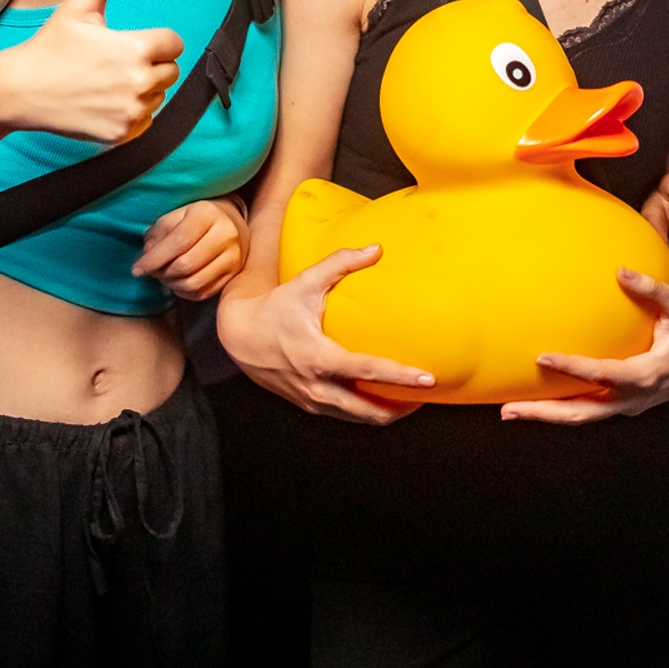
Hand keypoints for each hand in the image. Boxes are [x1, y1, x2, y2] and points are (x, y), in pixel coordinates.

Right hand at [0, 0, 183, 141]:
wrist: (20, 90)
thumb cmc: (51, 45)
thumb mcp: (79, 6)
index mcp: (136, 48)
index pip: (174, 44)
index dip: (156, 41)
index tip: (131, 43)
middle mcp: (139, 81)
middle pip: (170, 71)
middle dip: (151, 65)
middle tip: (116, 63)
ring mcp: (131, 111)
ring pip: (158, 96)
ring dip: (142, 90)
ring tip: (107, 82)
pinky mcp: (121, 133)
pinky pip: (146, 121)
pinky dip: (132, 114)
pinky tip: (105, 102)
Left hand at [136, 197, 248, 299]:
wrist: (231, 222)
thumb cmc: (195, 218)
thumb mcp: (175, 215)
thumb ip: (158, 233)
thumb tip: (147, 255)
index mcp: (207, 213)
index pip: (179, 241)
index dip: (155, 259)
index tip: (137, 269)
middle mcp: (226, 234)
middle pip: (186, 264)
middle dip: (162, 273)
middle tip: (152, 272)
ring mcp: (234, 256)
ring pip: (194, 282)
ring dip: (172, 284)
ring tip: (165, 276)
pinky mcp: (235, 274)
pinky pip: (203, 292)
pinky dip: (184, 292)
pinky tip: (179, 282)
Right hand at [216, 245, 434, 423]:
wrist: (239, 336)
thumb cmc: (274, 308)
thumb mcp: (305, 282)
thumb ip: (340, 263)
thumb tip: (376, 249)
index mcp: (319, 358)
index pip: (368, 371)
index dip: (401, 377)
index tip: (429, 378)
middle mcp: (318, 386)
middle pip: (371, 412)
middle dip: (404, 408)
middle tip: (429, 394)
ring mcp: (314, 400)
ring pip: (360, 418)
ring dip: (389, 412)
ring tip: (414, 399)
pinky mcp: (310, 405)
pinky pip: (346, 414)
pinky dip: (368, 410)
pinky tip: (383, 396)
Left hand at [502, 269, 668, 423]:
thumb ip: (653, 290)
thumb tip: (621, 271)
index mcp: (648, 375)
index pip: (602, 375)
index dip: (572, 368)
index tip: (542, 357)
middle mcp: (635, 398)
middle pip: (584, 413)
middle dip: (546, 414)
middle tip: (509, 410)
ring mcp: (629, 405)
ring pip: (584, 417)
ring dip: (547, 416)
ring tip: (511, 411)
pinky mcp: (624, 404)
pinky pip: (589, 410)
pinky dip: (562, 409)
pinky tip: (537, 400)